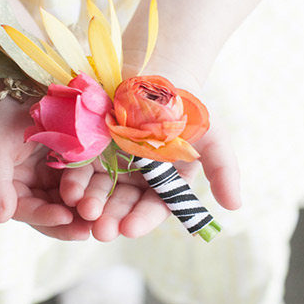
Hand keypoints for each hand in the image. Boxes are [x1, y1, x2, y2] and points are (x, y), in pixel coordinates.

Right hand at [0, 82, 91, 239]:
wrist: (16, 76)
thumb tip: (0, 219)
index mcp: (7, 188)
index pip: (26, 211)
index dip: (44, 218)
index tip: (65, 219)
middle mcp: (31, 185)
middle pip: (51, 212)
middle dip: (70, 224)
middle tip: (91, 231)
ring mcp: (53, 173)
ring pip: (70, 201)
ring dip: (86, 211)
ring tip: (105, 220)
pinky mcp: (73, 158)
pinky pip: (86, 179)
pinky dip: (96, 189)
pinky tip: (112, 196)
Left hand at [59, 114, 239, 242]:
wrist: (155, 73)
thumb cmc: (187, 107)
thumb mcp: (212, 137)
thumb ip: (223, 170)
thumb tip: (235, 206)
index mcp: (164, 183)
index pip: (154, 207)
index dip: (142, 220)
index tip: (129, 229)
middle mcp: (136, 179)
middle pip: (122, 203)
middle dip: (111, 217)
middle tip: (101, 231)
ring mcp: (110, 164)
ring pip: (99, 190)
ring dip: (90, 204)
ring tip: (83, 212)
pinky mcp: (89, 149)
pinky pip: (79, 168)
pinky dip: (74, 181)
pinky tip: (68, 191)